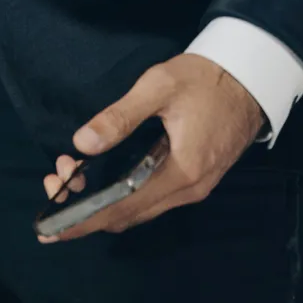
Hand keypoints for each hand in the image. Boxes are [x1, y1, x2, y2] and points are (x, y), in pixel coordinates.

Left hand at [39, 55, 264, 239]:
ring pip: (140, 210)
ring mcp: (196, 188)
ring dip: (104, 201)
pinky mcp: (197, 180)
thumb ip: (120, 117)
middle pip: (128, 217)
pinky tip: (106, 177)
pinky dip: (124, 195)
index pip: (122, 210)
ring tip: (73, 173)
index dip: (83, 220)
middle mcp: (189, 190)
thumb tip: (81, 143)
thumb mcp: (159, 86)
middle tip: (56, 177)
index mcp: (181, 172)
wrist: (252, 76)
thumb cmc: (205, 78)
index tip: (50, 227)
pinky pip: (153, 200)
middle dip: (87, 207)